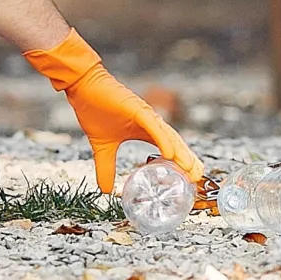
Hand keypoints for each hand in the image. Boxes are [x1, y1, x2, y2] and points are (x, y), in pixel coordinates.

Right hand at [23, 30, 203, 191]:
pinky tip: (171, 154)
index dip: (179, 163)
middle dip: (186, 160)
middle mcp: (150, 123)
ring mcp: (145, 115)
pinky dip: (163, 139)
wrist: (82, 88)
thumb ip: (106, 168)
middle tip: (198, 178)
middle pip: (173, 144)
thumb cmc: (94, 111)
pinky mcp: (136, 109)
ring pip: (168, 136)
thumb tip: (105, 191)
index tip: (189, 179)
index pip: (167, 148)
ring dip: (180, 152)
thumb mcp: (102, 148)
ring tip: (191, 169)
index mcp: (145, 130)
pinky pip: (152, 127)